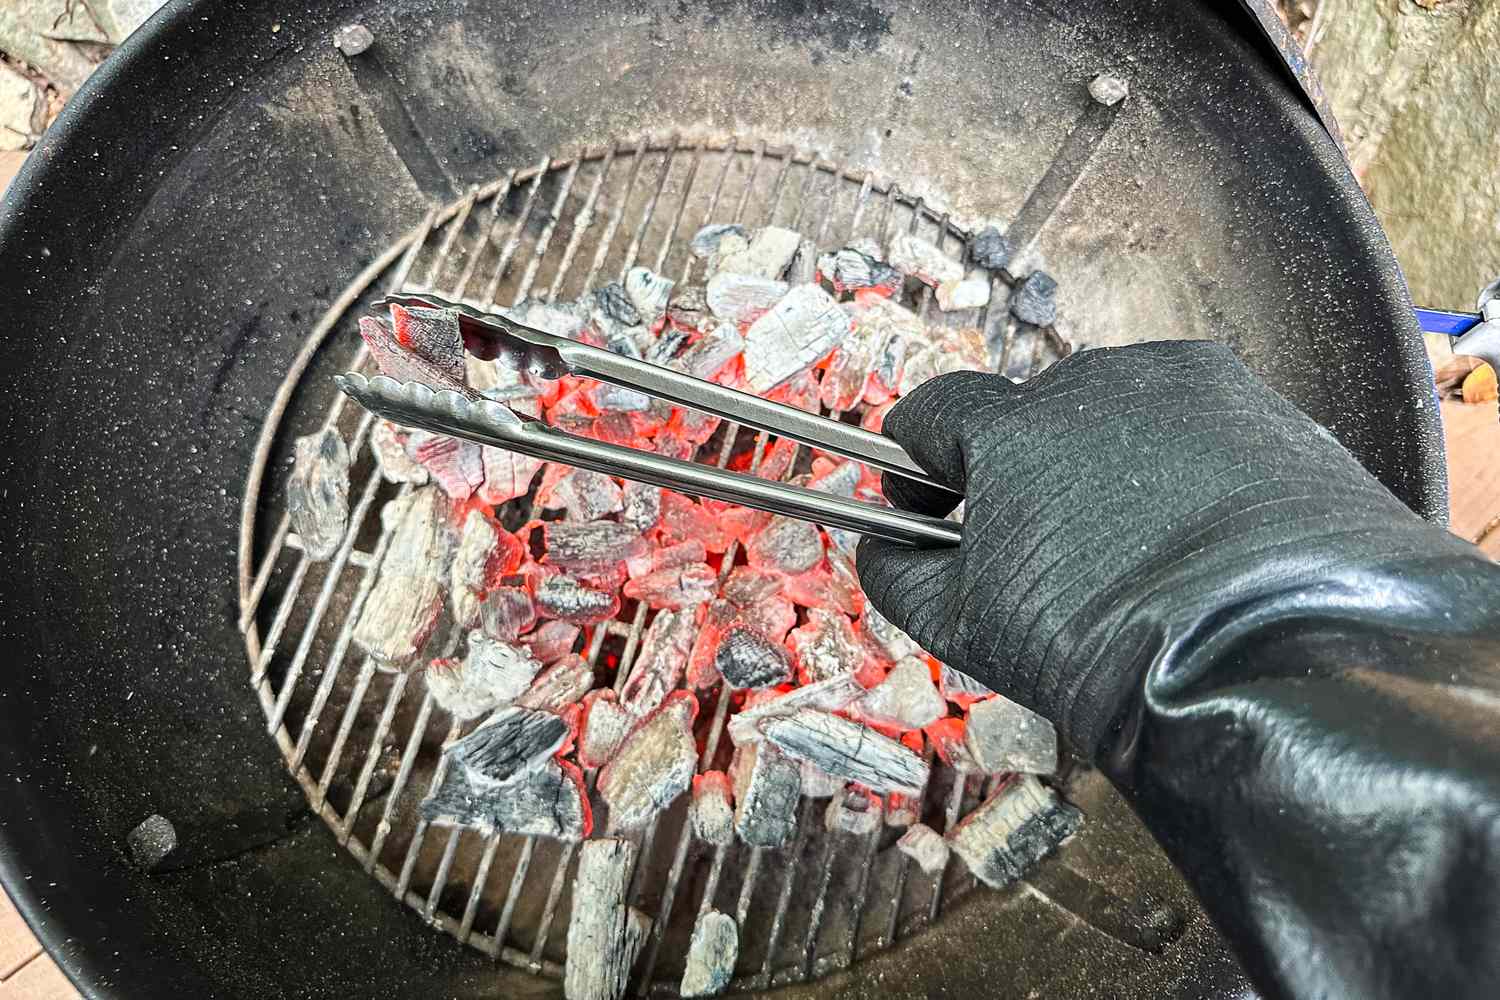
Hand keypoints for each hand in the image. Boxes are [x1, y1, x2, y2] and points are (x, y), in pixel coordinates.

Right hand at [856, 341, 1438, 756]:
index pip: (933, 410)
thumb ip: (898, 574)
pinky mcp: (1258, 404)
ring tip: (1132, 549)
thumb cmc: (1112, 647)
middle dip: (1020, 472)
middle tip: (1041, 551)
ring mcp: (1184, 385)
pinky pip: (1191, 423)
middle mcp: (1095, 383)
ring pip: (1112, 416)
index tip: (925, 502)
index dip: (918, 462)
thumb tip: (878, 543)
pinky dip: (1180, 464)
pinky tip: (1196, 533)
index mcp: (1013, 429)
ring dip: (1100, 463)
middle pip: (1028, 416)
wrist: (1278, 661)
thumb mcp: (970, 631)